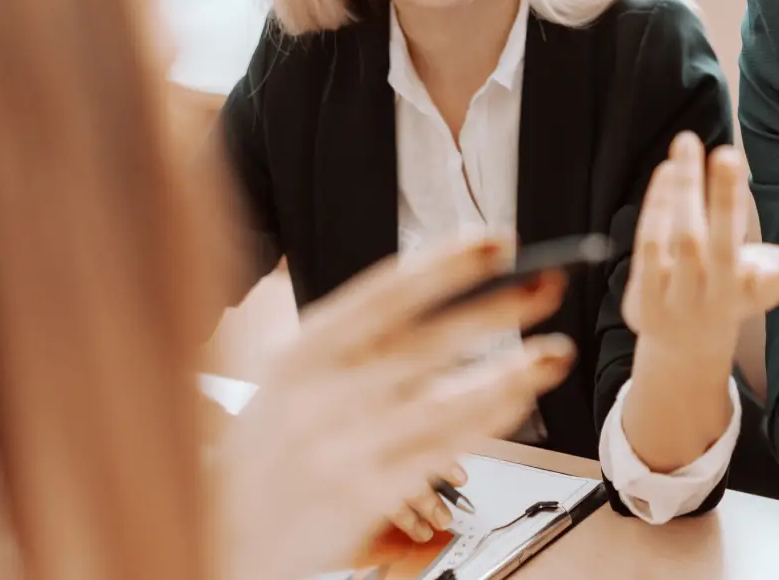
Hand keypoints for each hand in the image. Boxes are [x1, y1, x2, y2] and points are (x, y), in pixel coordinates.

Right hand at [218, 237, 575, 579]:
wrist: (224, 537)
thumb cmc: (268, 452)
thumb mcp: (286, 382)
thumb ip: (351, 340)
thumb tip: (435, 283)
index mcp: (298, 354)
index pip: (381, 295)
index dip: (444, 265)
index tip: (496, 242)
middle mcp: (317, 397)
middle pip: (422, 342)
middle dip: (493, 309)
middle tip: (548, 285)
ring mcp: (340, 448)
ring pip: (442, 401)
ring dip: (508, 373)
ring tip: (555, 352)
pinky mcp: (363, 495)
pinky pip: (440, 450)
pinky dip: (486, 421)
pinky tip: (519, 399)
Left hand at [619, 133, 778, 471]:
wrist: (682, 344)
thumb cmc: (737, 292)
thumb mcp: (776, 283)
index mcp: (755, 293)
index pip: (776, 286)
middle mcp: (717, 297)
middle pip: (721, 249)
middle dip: (725, 202)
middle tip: (728, 153)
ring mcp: (678, 296)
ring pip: (681, 239)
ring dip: (684, 190)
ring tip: (687, 140)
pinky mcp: (643, 293)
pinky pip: (650, 244)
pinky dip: (658, 205)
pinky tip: (667, 169)